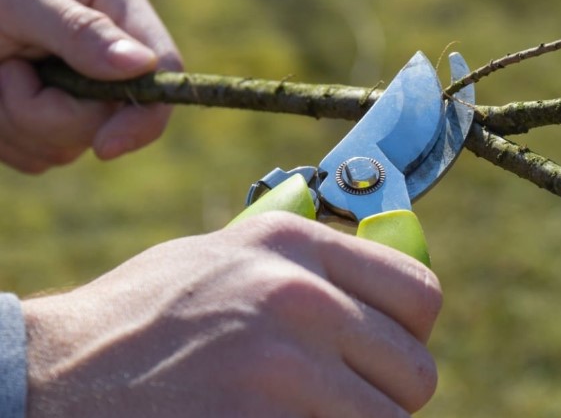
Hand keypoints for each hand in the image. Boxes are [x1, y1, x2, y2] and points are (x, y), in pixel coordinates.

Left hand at [0, 0, 181, 172]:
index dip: (143, 117)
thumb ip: (80, 30)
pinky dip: (4, 135)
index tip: (105, 146)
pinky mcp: (50, 124)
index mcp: (117, 10)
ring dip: (17, 121)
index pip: (163, 72)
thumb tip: (143, 65)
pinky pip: (38, 157)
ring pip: (69, 147)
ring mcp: (81, 96)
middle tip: (7, 68)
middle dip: (50, 111)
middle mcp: (109, 59)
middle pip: (108, 123)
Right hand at [22, 212, 442, 416]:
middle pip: (415, 369)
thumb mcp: (225, 259)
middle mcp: (297, 296)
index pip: (420, 293)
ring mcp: (282, 368)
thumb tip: (383, 290)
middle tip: (342, 399)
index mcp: (293, 244)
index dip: (410, 333)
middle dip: (388, 394)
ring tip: (304, 414)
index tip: (387, 352)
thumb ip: (306, 265)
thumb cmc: (146, 320)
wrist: (56, 377)